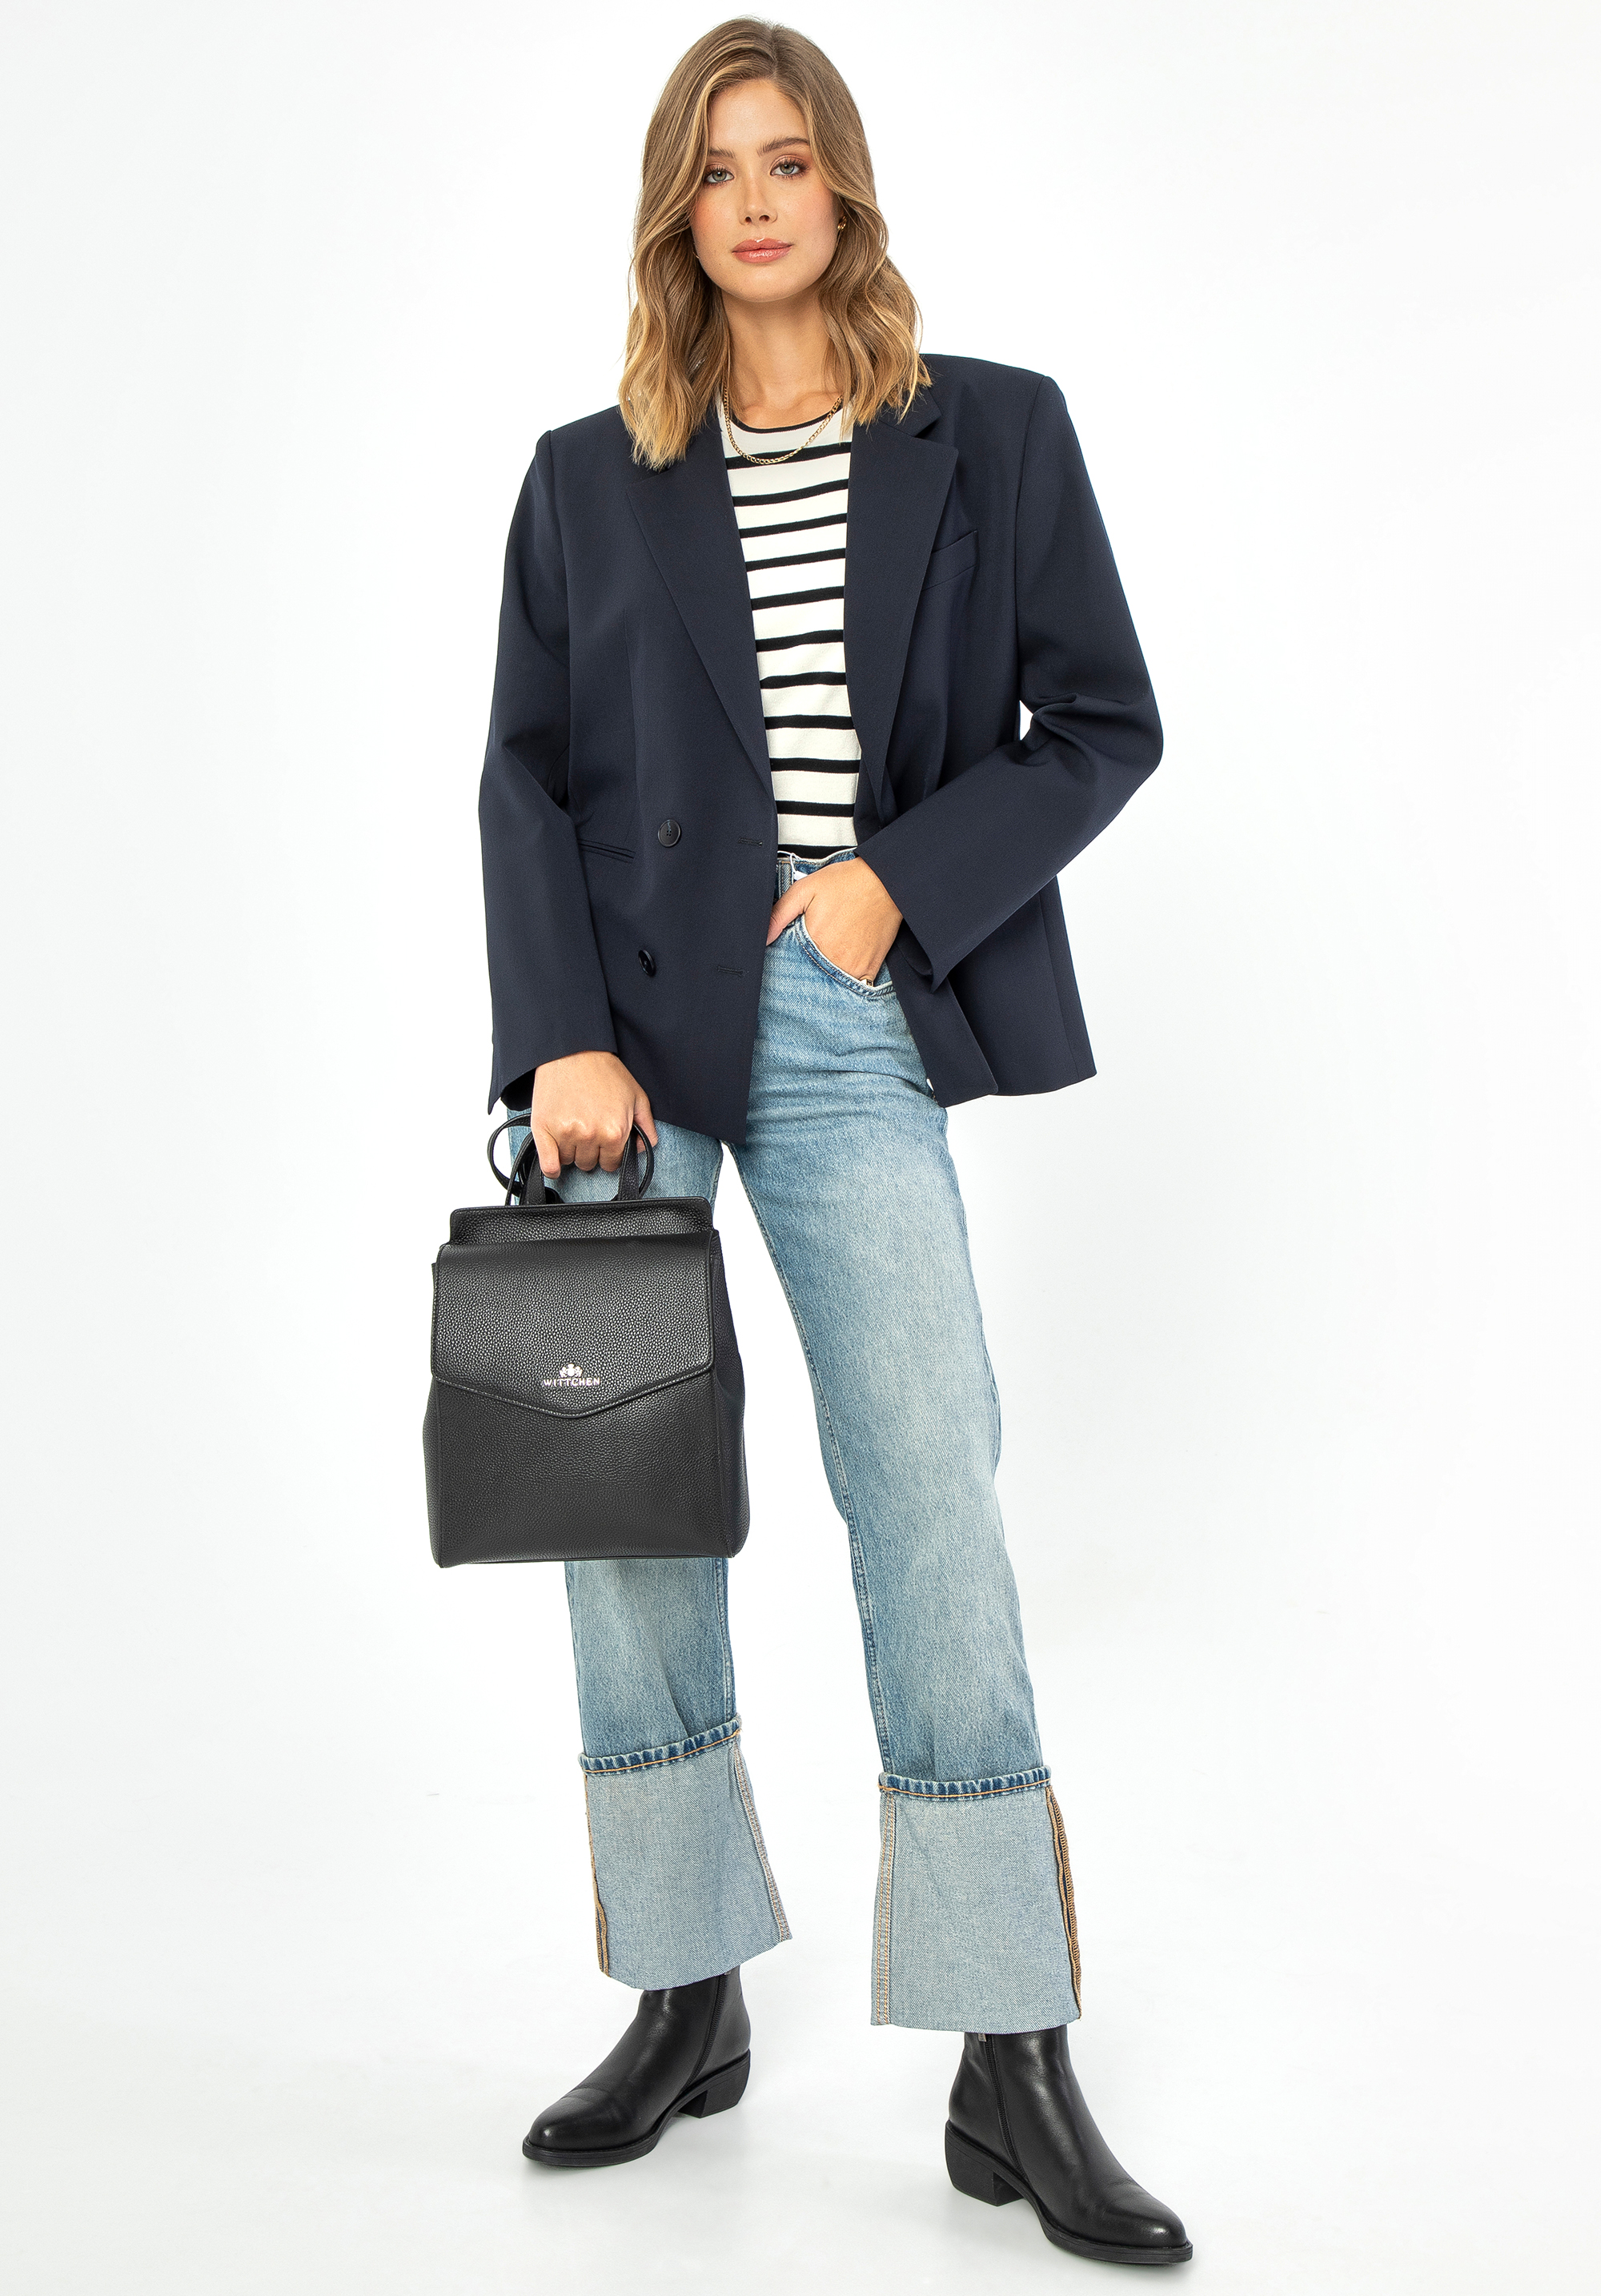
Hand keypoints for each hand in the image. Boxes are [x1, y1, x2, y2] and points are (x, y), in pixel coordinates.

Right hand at [531, 1052, 657, 1179]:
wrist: (572, 1051)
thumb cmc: (603, 1071)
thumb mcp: (636, 1095)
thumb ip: (646, 1126)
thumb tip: (642, 1148)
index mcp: (615, 1131)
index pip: (612, 1163)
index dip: (608, 1154)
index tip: (603, 1145)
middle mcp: (591, 1135)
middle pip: (589, 1163)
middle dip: (590, 1151)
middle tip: (587, 1131)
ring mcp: (566, 1133)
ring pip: (570, 1161)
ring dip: (571, 1151)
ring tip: (572, 1130)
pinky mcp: (544, 1129)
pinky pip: (549, 1165)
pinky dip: (552, 1167)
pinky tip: (555, 1163)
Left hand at [766, 857, 901, 982]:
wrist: (885, 881)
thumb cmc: (845, 882)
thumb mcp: (805, 890)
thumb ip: (780, 914)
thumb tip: (762, 937)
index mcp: (814, 941)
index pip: (792, 966)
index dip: (790, 962)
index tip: (796, 953)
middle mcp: (833, 959)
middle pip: (811, 976)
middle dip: (807, 969)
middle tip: (818, 947)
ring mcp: (853, 967)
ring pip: (831, 983)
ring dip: (827, 975)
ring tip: (832, 951)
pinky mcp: (870, 969)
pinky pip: (854, 985)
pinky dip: (847, 978)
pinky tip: (846, 959)